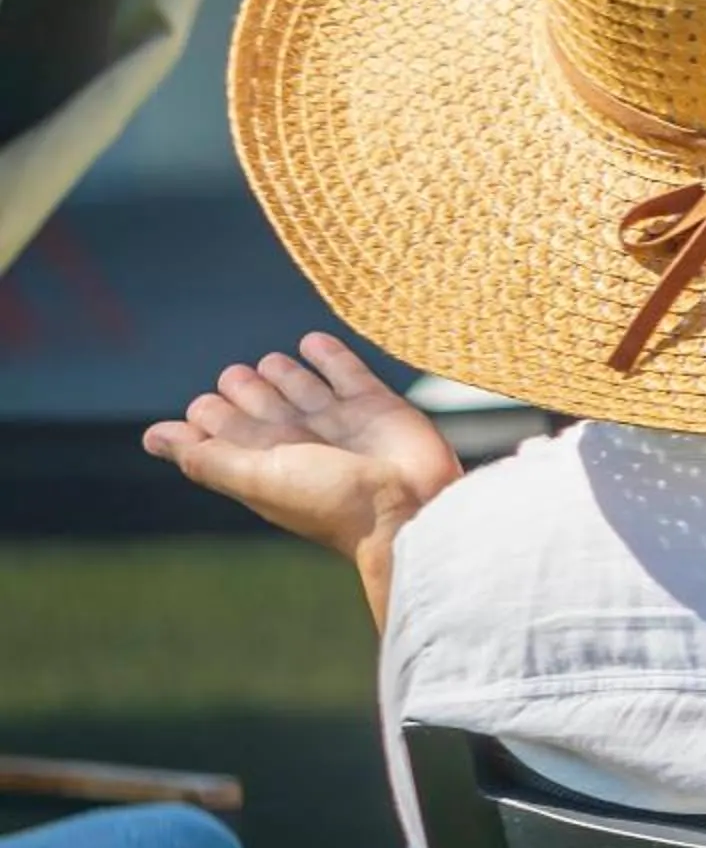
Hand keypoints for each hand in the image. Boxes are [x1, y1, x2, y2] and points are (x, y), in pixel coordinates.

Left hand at [142, 334, 461, 602]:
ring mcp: (339, 420)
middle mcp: (300, 440)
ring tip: (269, 363)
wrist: (411, 505)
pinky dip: (329, 356)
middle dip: (246, 389)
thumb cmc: (331, 500)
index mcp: (267, 461)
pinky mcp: (377, 405)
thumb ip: (207, 457)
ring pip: (302, 387)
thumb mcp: (258, 479)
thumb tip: (153, 437)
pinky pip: (347, 372)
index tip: (202, 407)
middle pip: (263, 406)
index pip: (227, 431)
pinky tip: (312, 342)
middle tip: (235, 377)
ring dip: (284, 372)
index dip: (211, 416)